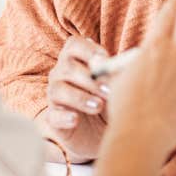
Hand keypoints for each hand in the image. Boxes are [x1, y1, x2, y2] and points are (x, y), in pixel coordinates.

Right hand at [43, 36, 109, 161]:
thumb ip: (118, 73)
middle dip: (90, 78)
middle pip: (67, 67)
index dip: (89, 50)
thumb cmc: (110, 99)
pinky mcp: (54, 119)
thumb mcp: (117, 86)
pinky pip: (53, 115)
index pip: (74, 44)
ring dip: (79, 97)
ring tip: (98, 106)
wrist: (103, 131)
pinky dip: (64, 116)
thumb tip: (123, 66)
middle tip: (109, 91)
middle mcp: (61, 74)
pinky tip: (75, 120)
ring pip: (58, 90)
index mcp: (75, 59)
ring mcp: (55, 96)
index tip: (105, 62)